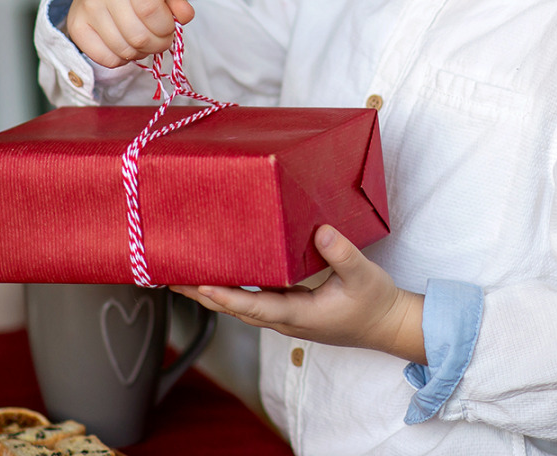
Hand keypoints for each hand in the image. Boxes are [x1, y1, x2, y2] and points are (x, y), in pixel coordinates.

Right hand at [65, 0, 194, 67]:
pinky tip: (125, 43)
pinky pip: (105, 58)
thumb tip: (184, 15)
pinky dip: (121, 59)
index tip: (169, 27)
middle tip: (159, 38)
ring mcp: (88, 6)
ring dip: (140, 52)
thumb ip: (178, 1)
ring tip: (142, 39)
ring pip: (123, 49)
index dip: (165, 28)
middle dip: (156, 44)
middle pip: (138, 35)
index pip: (151, 11)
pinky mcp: (76, 25)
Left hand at [172, 225, 425, 362]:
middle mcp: (285, 320)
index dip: (226, 297)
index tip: (200, 286)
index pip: (255, 307)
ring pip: (239, 306)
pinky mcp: (289, 309)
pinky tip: (219, 275)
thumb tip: (320, 231)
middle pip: (234, 309)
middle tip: (169, 279)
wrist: (388, 326)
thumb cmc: (375, 303)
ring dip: (209, 293)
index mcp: (299, 315)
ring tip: (181, 276)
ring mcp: (285, 317)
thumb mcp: (364, 275)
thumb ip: (342, 254)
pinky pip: (252, 301)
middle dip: (201, 294)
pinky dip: (230, 290)